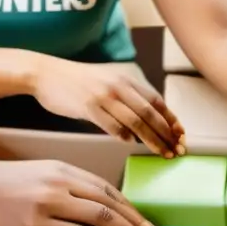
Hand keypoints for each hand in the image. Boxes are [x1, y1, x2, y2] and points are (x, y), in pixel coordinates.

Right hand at [0, 158, 159, 225]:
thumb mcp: (40, 176)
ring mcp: (52, 204)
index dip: (132, 210)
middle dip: (138, 225)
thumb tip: (93, 209)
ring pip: (102, 220)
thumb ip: (66, 189)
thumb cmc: (1, 186)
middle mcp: (64, 185)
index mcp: (66, 172)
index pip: (109, 191)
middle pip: (112, 205)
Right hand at [30, 59, 185, 157]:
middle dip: (167, 133)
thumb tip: (144, 122)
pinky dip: (124, 136)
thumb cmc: (77, 80)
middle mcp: (118, 86)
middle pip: (151, 113)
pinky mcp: (88, 106)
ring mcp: (104, 96)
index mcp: (126, 79)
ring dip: (152, 140)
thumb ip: (126, 97)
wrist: (44, 72)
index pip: (157, 101)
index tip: (181, 135)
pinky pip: (112, 125)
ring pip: (136, 122)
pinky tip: (130, 144)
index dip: (171, 119)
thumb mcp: (107, 80)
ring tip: (162, 153)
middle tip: (177, 150)